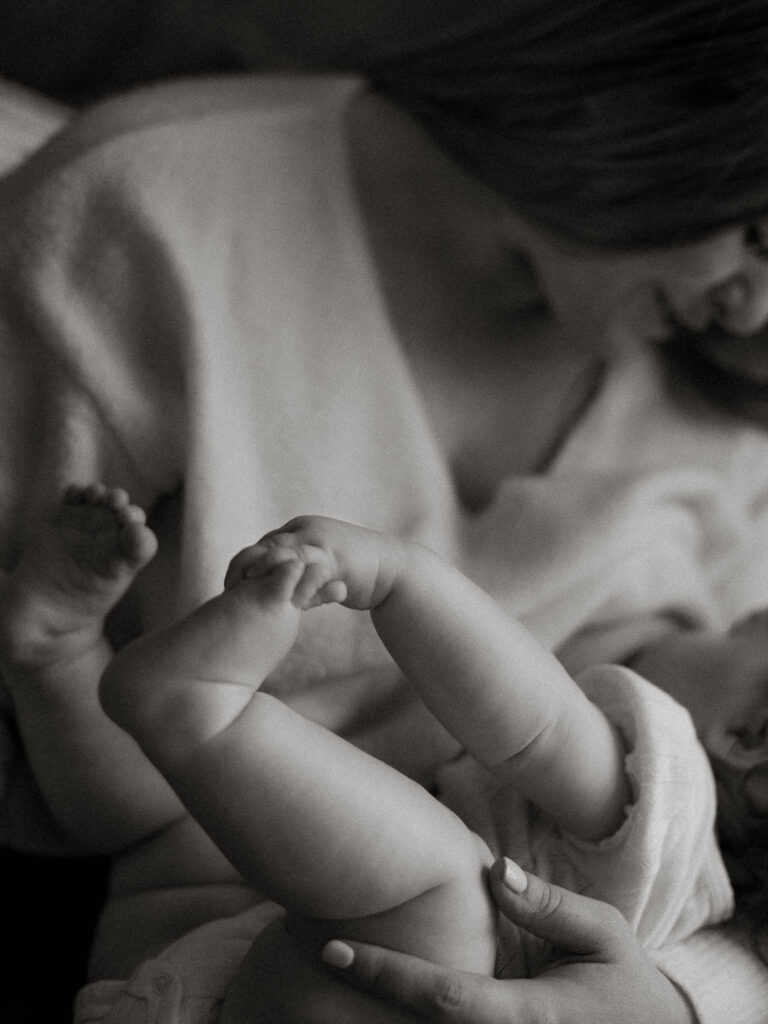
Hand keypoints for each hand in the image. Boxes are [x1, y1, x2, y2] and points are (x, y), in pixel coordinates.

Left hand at [312, 859, 696, 1022]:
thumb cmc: (627, 986)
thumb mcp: (604, 935)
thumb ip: (549, 906)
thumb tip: (493, 870)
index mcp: (527, 1017)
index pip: (442, 999)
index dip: (385, 975)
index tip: (332, 951)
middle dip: (362, 1003)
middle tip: (309, 952)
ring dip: (375, 1018)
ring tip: (329, 970)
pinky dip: (408, 1023)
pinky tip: (375, 1001)